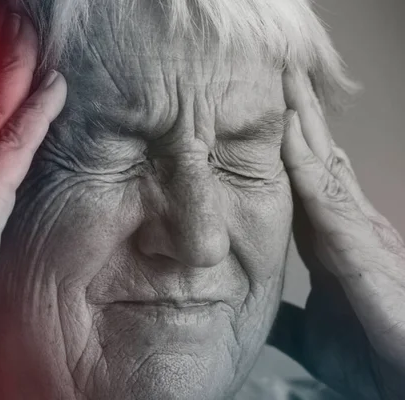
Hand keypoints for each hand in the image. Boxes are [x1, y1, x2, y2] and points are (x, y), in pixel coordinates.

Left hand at [268, 69, 404, 398]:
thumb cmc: (372, 351)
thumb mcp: (316, 331)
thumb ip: (286, 314)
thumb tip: (252, 305)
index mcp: (331, 238)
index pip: (303, 178)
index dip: (283, 143)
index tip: (254, 110)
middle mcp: (346, 224)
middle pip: (315, 157)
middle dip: (294, 115)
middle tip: (270, 72)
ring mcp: (359, 231)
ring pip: (322, 165)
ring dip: (299, 123)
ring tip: (280, 80)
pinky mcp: (364, 252)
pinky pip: (329, 199)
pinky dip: (306, 165)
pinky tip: (288, 136)